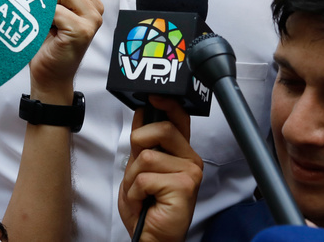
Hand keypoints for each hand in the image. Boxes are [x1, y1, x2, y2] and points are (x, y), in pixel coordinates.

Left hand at [28, 0, 103, 101]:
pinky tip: (45, 27)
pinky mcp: (85, 30)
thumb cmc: (44, 41)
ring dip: (44, 1)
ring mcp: (93, 17)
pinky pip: (59, 10)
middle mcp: (94, 3)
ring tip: (39, 16)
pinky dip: (46, 17)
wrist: (48, 73)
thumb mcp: (44, 8)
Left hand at [118, 97, 202, 241]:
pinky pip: (145, 178)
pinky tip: (145, 202)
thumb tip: (142, 113)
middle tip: (138, 171)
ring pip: (147, 156)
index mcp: (181, 153)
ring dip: (133, 178)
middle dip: (139, 145)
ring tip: (141, 193)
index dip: (167, 104)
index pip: (179, 119)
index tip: (154, 97)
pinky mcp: (184, 187)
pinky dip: (135, 192)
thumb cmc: (147, 206)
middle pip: (162, 129)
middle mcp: (190, 160)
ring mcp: (189, 173)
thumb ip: (144, 144)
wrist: (151, 237)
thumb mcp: (139, 168)